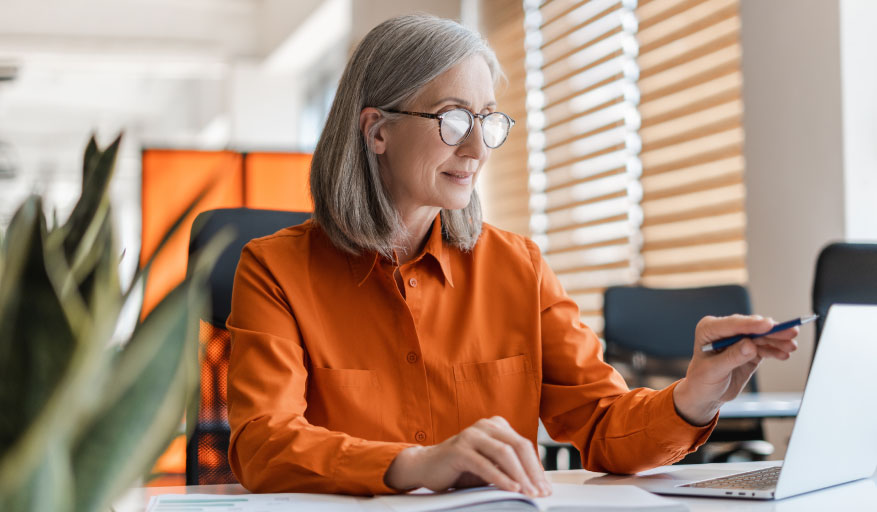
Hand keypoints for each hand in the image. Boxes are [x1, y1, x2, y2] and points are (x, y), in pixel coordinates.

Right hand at [384, 416, 551, 496]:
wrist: (425, 466)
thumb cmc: (459, 468)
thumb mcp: (489, 466)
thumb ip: (508, 467)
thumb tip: (535, 482)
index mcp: (495, 426)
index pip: (523, 445)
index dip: (537, 467)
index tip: (545, 487)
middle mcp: (484, 426)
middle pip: (518, 446)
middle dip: (532, 471)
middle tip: (541, 491)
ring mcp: (471, 435)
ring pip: (504, 453)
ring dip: (520, 475)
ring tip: (529, 492)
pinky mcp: (459, 449)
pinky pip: (485, 464)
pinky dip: (500, 478)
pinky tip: (511, 488)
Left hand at [673, 315, 798, 425]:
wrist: (706, 393)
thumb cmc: (702, 380)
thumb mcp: (713, 371)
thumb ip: (731, 357)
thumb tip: (750, 345)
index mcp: (709, 330)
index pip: (732, 324)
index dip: (751, 324)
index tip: (768, 324)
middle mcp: (724, 331)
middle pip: (751, 327)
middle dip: (771, 330)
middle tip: (791, 332)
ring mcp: (738, 340)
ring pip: (761, 336)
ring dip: (777, 340)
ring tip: (792, 346)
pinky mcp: (749, 350)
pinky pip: (764, 347)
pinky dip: (775, 350)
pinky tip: (784, 354)